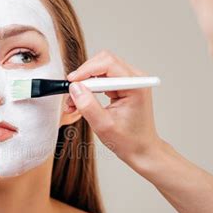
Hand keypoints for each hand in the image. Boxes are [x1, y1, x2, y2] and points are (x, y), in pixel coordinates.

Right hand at [66, 50, 163, 165]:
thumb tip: (74, 88)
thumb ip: (88, 105)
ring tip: (73, 102)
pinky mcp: (123, 87)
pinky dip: (89, 88)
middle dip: (84, 76)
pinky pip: (102, 79)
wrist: (141, 150)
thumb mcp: (104, 125)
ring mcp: (129, 82)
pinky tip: (81, 101)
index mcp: (135, 86)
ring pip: (101, 70)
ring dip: (85, 83)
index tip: (71, 82)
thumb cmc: (129, 141)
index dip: (86, 70)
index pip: (108, 64)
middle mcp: (135, 79)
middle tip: (71, 93)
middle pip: (104, 62)